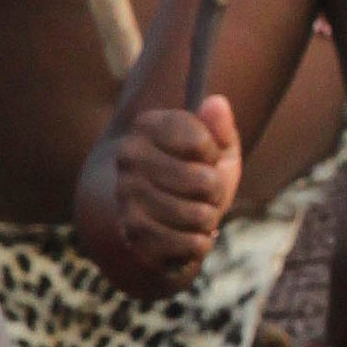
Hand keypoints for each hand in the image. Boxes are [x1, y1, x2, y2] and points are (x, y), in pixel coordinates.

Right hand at [110, 95, 239, 285]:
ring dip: (208, 218)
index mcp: (147, 126)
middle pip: (203, 181)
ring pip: (196, 215)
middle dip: (216, 190)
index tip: (205, 155)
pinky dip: (197, 243)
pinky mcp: (131, 233)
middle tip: (207, 190)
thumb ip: (220, 127)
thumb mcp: (217, 147)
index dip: (214, 151)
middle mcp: (129, 158)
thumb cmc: (197, 173)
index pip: (200, 140)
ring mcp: (126, 196)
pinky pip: (184, 244)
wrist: (158, 214)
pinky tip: (190, 235)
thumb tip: (216, 102)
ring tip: (199, 212)